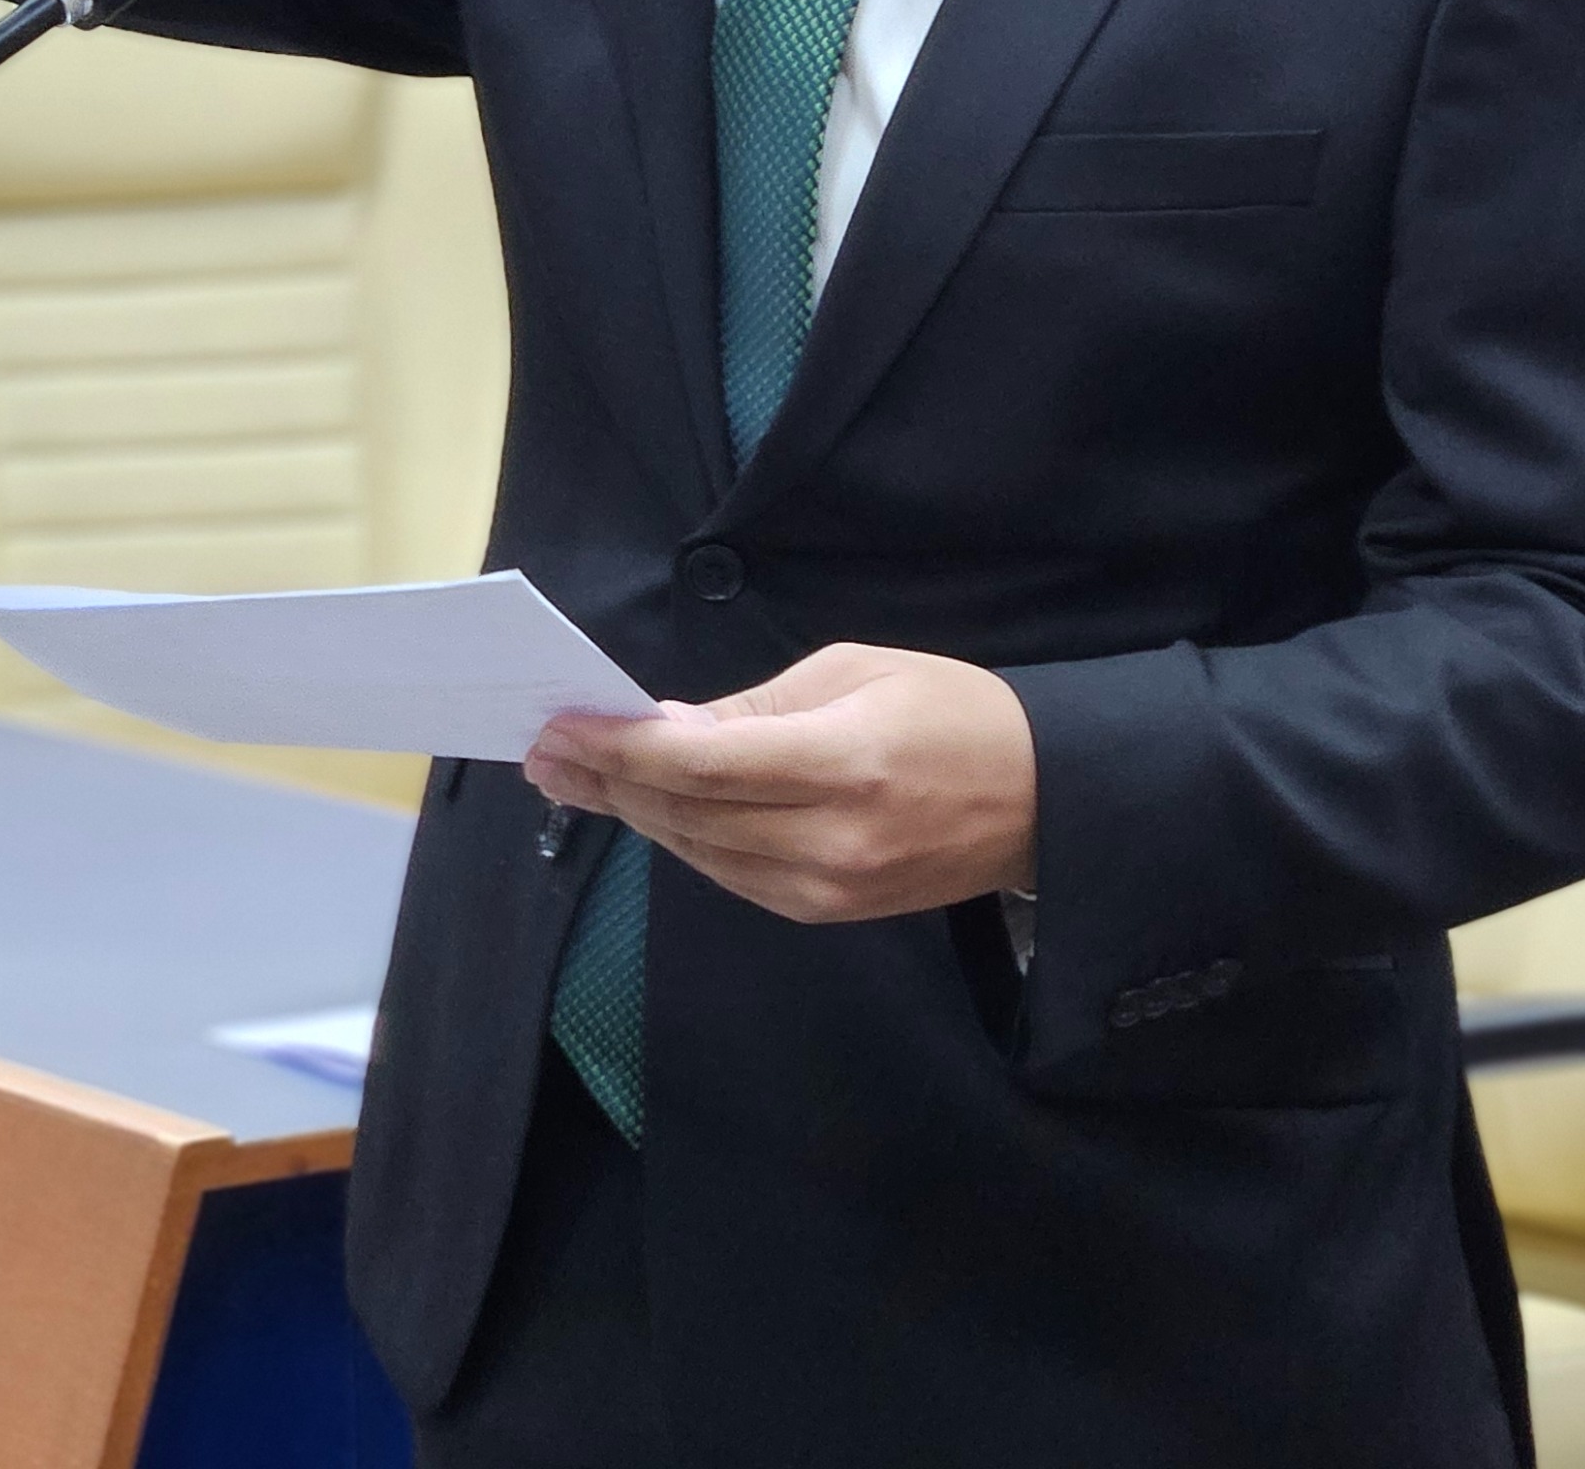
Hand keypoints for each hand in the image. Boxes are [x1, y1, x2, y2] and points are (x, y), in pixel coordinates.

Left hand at [526, 643, 1037, 924]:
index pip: (699, 766)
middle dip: (607, 780)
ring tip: (576, 779)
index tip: (562, 726)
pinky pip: (731, 877)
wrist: (1040, 800)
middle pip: (686, 814)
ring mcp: (827, 889)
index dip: (620, 749)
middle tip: (545, 750)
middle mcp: (828, 839)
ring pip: (698, 852)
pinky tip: (648, 809)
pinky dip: (683, 840)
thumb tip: (669, 728)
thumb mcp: (855, 672)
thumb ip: (756, 708)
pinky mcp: (828, 913)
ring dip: (632, 814)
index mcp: (841, 763)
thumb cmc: (952, 712)